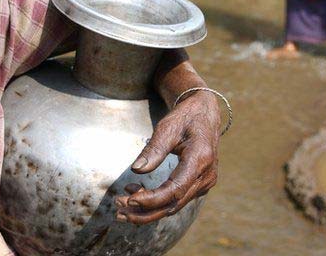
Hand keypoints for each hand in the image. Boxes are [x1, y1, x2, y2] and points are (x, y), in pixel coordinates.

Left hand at [115, 92, 219, 223]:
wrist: (205, 113)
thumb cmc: (185, 117)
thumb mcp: (168, 127)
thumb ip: (154, 149)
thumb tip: (136, 170)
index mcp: (200, 159)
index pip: (175, 190)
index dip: (152, 199)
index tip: (129, 200)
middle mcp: (206, 176)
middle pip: (174, 204)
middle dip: (145, 211)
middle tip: (119, 211)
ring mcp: (204, 182)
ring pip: (174, 206)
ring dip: (148, 210)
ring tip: (122, 204)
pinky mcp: (198, 184)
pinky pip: (177, 199)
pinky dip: (156, 201)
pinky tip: (136, 192)